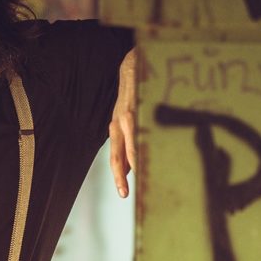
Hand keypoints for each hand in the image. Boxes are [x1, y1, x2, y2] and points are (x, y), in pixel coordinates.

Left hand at [109, 48, 136, 197]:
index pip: (116, 157)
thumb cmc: (135, 93)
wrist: (134, 65)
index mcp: (117, 128)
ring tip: (135, 183)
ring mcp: (126, 118)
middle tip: (123, 195)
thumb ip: (131, 138)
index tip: (123, 192)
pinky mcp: (136, 110)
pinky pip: (137, 134)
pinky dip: (139, 148)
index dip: (119, 175)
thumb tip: (133, 162)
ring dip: (131, 167)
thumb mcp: (130, 117)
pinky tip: (144, 160)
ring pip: (128, 148)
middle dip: (120, 177)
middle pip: (117, 157)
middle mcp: (118, 124)